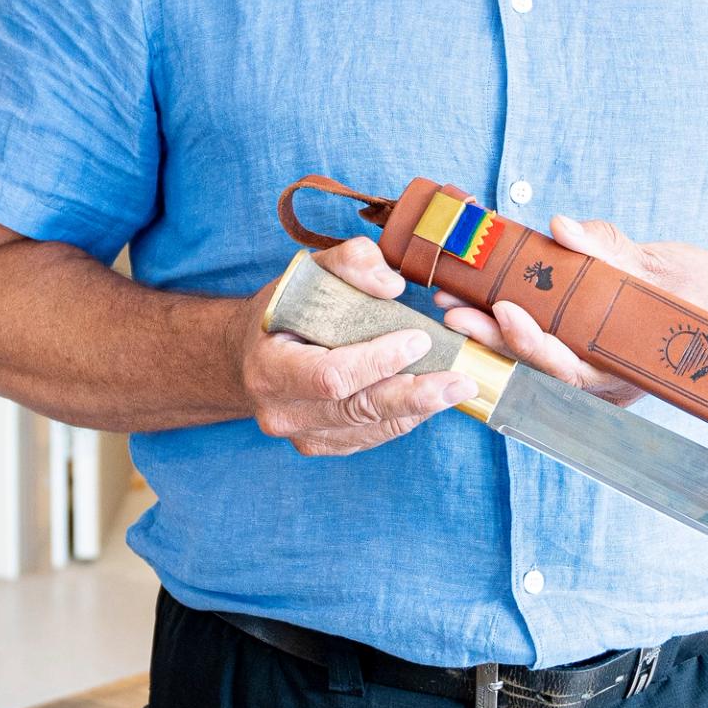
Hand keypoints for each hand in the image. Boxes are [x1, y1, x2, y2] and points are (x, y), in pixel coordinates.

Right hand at [239, 235, 474, 455]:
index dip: (377, 362)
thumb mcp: (306, 273)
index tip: (418, 339)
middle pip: (357, 410)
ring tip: (457, 388)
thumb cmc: (282, 310)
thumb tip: (393, 285)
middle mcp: (281, 411)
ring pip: (370, 427)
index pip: (331, 375)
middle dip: (414, 394)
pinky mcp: (322, 445)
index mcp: (269, 367)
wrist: (248, 354)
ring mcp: (301, 435)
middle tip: (460, 380)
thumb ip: (349, 263)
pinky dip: (404, 417)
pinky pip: (371, 436)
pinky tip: (431, 399)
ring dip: (418, 408)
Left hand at [437, 215, 707, 401]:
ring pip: (532, 351)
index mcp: (624, 368)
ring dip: (490, 328)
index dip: (532, 342)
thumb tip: (561, 225)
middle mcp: (602, 372)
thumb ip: (608, 249)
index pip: (568, 366)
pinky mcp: (583, 337)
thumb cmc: (704, 293)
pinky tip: (480, 294)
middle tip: (455, 308)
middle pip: (537, 362)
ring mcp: (591, 358)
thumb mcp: (664, 268)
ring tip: (452, 299)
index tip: (506, 311)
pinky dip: (511, 315)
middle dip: (493, 336)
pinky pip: (542, 332)